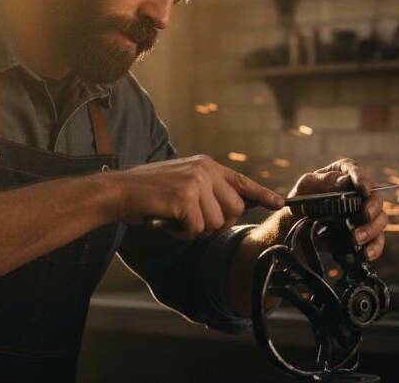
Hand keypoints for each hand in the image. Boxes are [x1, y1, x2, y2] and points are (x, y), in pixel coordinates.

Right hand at [111, 155, 284, 238]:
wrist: (119, 191)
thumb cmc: (149, 194)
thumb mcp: (183, 183)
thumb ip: (207, 191)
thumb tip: (231, 211)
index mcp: (206, 165)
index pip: (241, 181)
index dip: (262, 194)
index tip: (279, 203)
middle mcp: (205, 170)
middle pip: (234, 210)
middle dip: (217, 224)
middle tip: (194, 223)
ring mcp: (196, 182)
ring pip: (216, 223)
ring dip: (196, 230)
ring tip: (176, 218)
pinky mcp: (185, 197)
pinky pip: (196, 229)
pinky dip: (182, 233)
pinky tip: (168, 222)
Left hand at [288, 158, 387, 260]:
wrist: (296, 225)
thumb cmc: (302, 198)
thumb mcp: (306, 186)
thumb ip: (324, 180)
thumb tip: (344, 181)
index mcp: (343, 174)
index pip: (357, 172)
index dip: (362, 179)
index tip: (362, 189)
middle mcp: (359, 192)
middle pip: (375, 197)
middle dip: (372, 207)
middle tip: (364, 215)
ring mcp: (364, 213)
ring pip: (381, 219)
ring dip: (371, 229)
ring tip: (356, 239)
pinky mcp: (366, 233)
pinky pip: (378, 240)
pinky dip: (374, 247)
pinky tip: (365, 254)